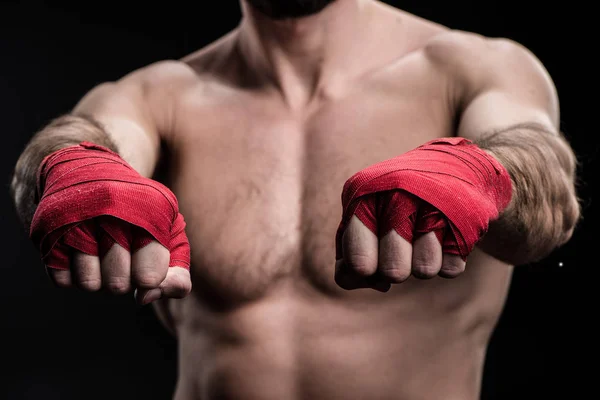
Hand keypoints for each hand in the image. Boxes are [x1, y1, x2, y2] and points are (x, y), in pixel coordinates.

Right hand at [46, 217, 190, 304]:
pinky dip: (73, 273)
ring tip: (100, 250)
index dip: (149, 279)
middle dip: (123, 278)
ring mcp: (77, 220)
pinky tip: (79, 249)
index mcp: (149, 211)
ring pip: (89, 284)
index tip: (148, 267)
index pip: (149, 275)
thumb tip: (146, 297)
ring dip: (97, 276)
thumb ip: (176, 274)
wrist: (89, 174)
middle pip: (119, 284)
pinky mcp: (49, 230)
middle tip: (122, 254)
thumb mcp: (169, 236)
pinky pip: (63, 280)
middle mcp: (111, 211)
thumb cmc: (139, 215)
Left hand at [335, 192, 465, 291]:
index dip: (365, 271)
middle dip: (396, 269)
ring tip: (424, 236)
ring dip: (424, 264)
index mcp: (363, 193)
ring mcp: (434, 202)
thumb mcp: (365, 217)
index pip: (357, 261)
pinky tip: (446, 234)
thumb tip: (373, 282)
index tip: (371, 260)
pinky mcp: (467, 216)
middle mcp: (397, 193)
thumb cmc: (397, 202)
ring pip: (423, 271)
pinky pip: (451, 269)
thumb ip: (353, 254)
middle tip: (401, 247)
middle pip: (392, 271)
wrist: (455, 167)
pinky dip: (449, 260)